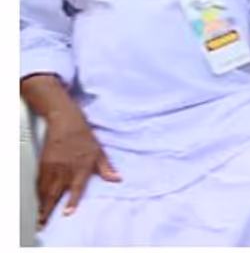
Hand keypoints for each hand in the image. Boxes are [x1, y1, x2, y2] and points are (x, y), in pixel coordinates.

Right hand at [36, 112, 120, 226]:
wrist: (66, 122)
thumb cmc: (84, 136)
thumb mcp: (100, 151)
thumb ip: (106, 168)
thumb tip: (117, 179)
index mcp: (81, 166)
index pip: (76, 188)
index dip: (72, 201)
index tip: (67, 213)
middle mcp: (66, 168)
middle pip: (55, 192)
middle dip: (49, 208)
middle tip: (44, 221)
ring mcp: (53, 166)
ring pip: (45, 188)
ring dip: (42, 203)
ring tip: (40, 215)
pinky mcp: (43, 162)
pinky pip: (39, 180)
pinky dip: (38, 191)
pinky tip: (39, 199)